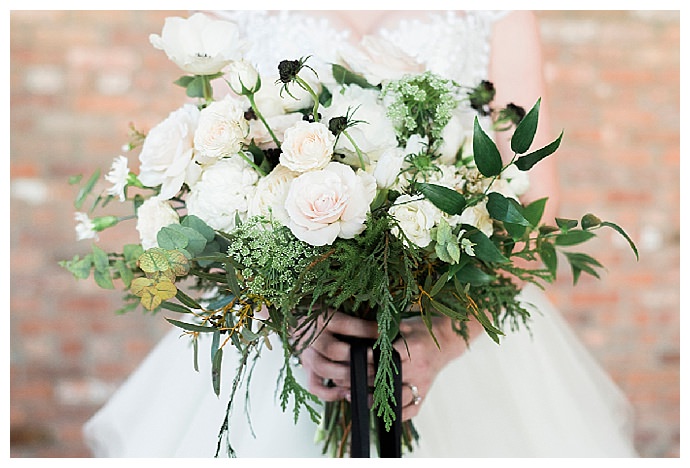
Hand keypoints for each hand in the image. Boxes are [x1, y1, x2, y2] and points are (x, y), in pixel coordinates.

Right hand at [299, 310, 377, 401]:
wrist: (299, 322)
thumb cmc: (322, 316)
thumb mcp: (338, 310)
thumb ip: (357, 319)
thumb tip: (381, 329)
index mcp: (322, 319)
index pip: (344, 325)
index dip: (364, 331)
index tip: (381, 335)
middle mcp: (313, 338)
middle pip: (332, 350)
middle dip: (357, 358)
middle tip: (375, 361)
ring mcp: (308, 356)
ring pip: (324, 369)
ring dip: (347, 376)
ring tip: (367, 377)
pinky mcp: (307, 370)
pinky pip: (315, 386)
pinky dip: (331, 393)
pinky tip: (347, 392)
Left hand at [300, 310, 483, 421]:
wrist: (447, 339)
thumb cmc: (420, 330)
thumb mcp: (403, 324)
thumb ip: (383, 331)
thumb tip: (357, 334)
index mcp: (413, 348)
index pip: (385, 357)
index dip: (366, 359)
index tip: (349, 360)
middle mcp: (418, 368)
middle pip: (386, 379)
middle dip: (362, 379)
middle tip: (340, 379)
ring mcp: (422, 383)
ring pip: (397, 398)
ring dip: (374, 399)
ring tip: (353, 396)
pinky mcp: (425, 393)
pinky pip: (411, 410)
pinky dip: (395, 413)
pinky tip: (376, 410)